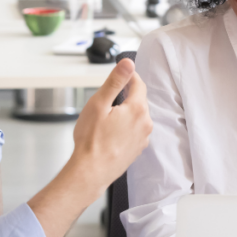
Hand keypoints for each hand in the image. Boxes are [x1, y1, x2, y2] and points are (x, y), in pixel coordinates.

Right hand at [70, 59, 152, 189]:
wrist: (90, 172)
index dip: (128, 77)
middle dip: (124, 97)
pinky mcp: (138, 149)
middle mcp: (145, 123)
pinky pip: (134, 130)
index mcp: (138, 109)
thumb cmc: (91, 141)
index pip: (138, 83)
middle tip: (105, 102)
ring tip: (105, 121)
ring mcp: (143, 138)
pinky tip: (109, 134)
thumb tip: (128, 64)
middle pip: (138, 100)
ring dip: (124, 113)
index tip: (119, 76)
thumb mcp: (99, 104)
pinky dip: (124, 127)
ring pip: (136, 116)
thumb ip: (115, 81)